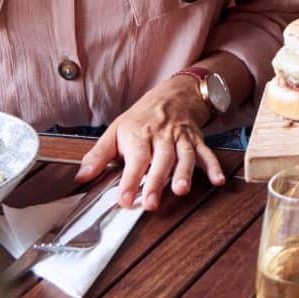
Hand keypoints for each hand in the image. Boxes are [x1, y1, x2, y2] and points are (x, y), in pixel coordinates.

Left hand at [76, 76, 225, 209]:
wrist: (173, 94)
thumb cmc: (142, 118)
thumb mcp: (115, 131)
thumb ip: (98, 155)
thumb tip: (80, 177)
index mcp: (139, 135)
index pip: (135, 159)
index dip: (130, 180)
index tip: (125, 200)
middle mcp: (162, 136)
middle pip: (161, 159)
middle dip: (157, 182)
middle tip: (152, 203)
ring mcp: (181, 138)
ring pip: (184, 156)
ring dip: (184, 173)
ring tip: (181, 190)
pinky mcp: (197, 141)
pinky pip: (206, 153)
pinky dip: (214, 166)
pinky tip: (218, 180)